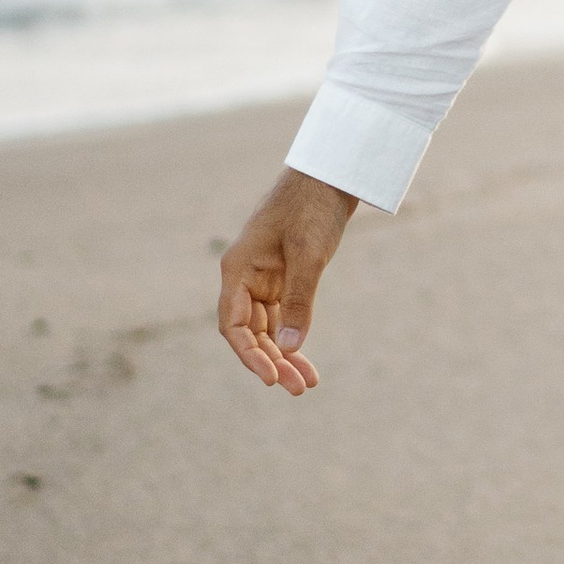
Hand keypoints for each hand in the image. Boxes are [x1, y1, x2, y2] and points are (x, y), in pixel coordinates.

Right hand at [217, 167, 357, 392]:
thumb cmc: (313, 207)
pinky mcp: (283, 278)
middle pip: (250, 333)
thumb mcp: (309, 254)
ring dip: (283, 356)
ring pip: (266, 329)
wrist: (331, 175)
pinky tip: (304, 360)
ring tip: (306, 384)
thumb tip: (290, 347)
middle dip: (271, 362)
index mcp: (238, 269)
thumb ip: (299, 300)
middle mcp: (244, 277)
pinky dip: (293, 337)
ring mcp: (263, 278)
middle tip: (298, 389)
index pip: (233, 325)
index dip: (249, 355)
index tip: (270, 379)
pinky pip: (282, 316)